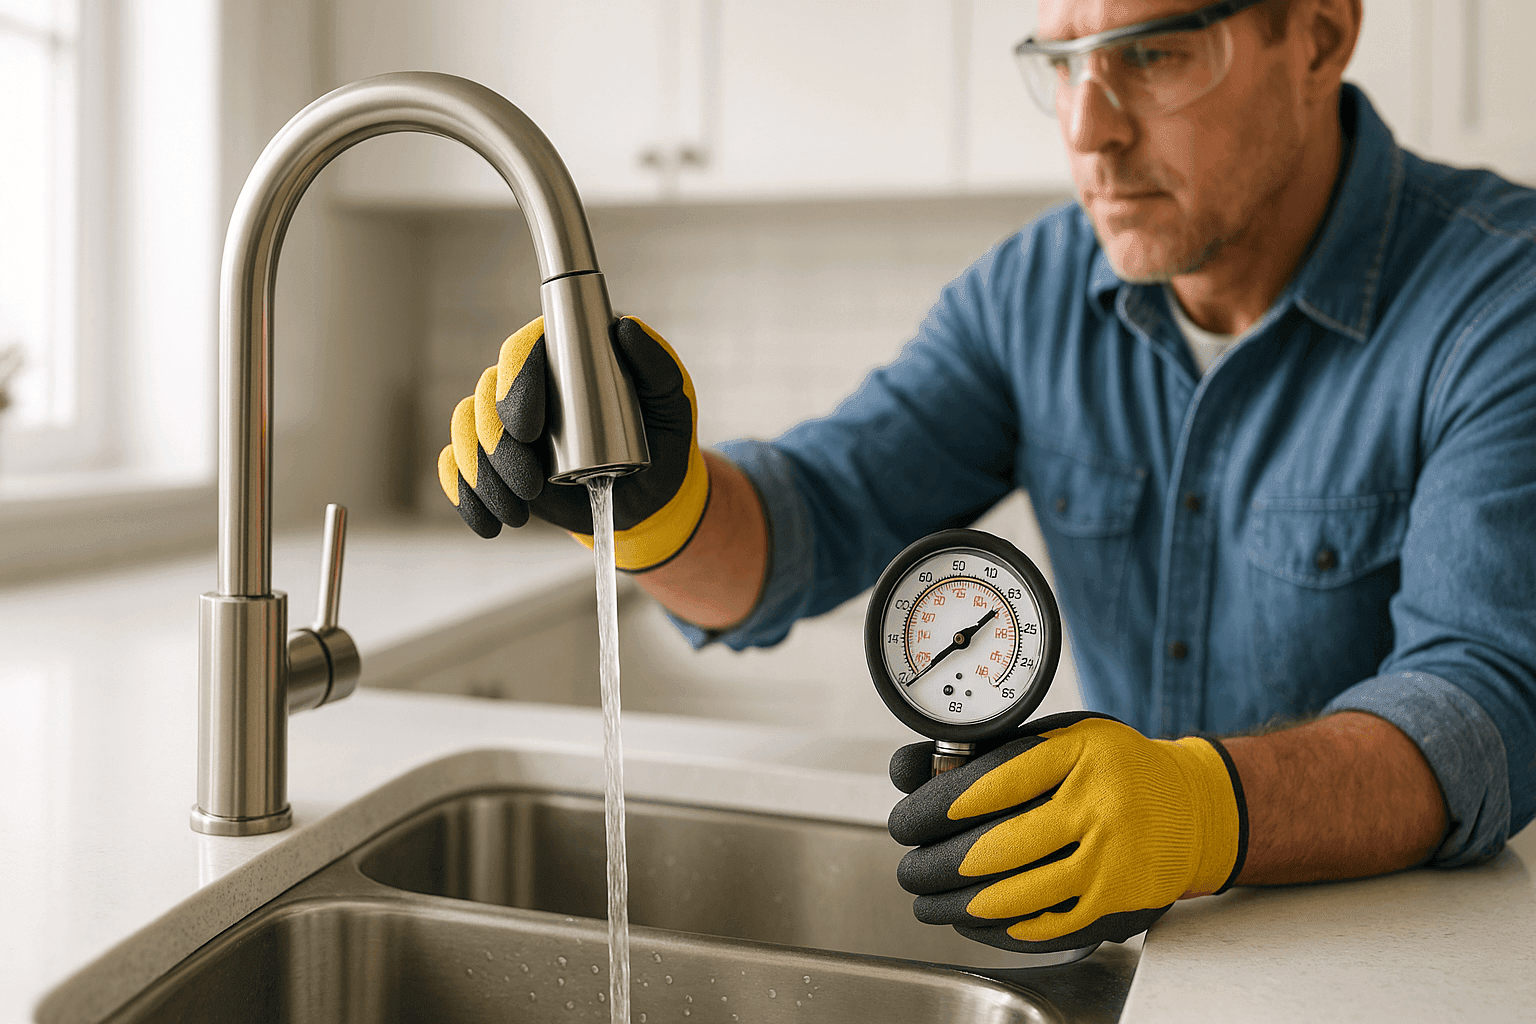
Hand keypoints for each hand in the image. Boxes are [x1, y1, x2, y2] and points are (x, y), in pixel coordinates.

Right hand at [437, 316, 708, 570]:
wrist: (650, 494)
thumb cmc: (663, 439)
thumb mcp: (673, 401)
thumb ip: (657, 364)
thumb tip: (624, 328)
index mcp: (563, 357)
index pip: (522, 352)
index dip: (515, 384)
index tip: (529, 428)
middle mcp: (527, 383)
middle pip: (485, 395)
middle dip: (497, 444)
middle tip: (531, 484)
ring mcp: (505, 423)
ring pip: (466, 433)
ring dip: (482, 475)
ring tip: (520, 512)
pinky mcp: (494, 460)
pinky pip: (456, 469)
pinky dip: (465, 497)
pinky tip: (489, 524)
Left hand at [888, 711, 1247, 952]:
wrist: (1193, 809)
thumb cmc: (1112, 768)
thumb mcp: (1060, 737)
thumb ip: (988, 749)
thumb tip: (906, 769)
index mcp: (1081, 753)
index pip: (994, 781)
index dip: (938, 806)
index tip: (908, 820)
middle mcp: (1100, 807)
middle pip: (997, 845)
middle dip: (936, 863)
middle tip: (909, 866)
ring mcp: (1111, 862)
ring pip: (1015, 894)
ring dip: (955, 903)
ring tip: (925, 897)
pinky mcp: (1117, 905)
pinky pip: (1044, 926)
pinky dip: (997, 927)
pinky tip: (970, 918)